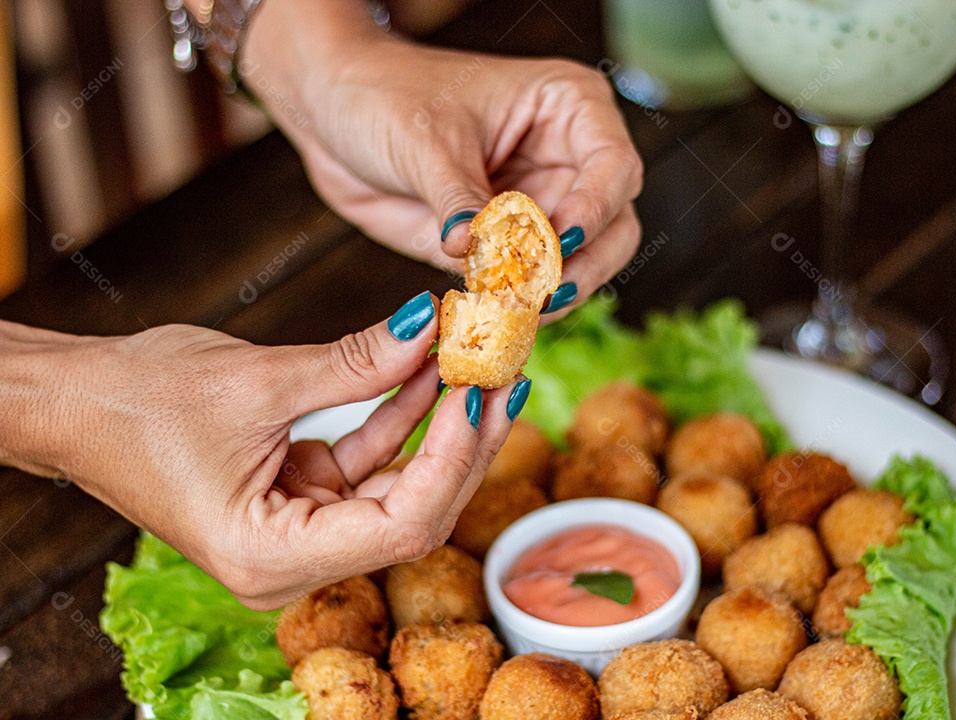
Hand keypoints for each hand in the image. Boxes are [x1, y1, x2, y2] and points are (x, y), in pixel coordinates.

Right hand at [0, 294, 522, 608]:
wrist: (75, 402)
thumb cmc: (138, 401)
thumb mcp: (260, 381)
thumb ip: (356, 363)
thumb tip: (432, 327)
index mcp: (271, 558)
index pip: (401, 524)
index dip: (452, 458)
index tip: (482, 391)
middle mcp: (292, 561)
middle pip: (413, 512)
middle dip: (463, 442)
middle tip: (505, 375)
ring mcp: (300, 530)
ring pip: (399, 486)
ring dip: (439, 423)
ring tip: (479, 363)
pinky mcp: (302, 496)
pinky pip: (368, 461)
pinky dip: (400, 417)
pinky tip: (432, 368)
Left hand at [241, 0, 643, 316]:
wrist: (332, 113)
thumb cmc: (384, 95)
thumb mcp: (425, 142)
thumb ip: (459, 200)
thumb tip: (478, 253)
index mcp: (568, 109)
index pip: (613, 166)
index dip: (594, 209)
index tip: (557, 241)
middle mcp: (568, 161)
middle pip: (614, 227)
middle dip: (582, 265)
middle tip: (540, 293)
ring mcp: (541, 208)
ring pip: (581, 266)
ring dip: (551, 294)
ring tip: (509, 310)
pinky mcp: (508, 247)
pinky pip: (527, 287)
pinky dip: (515, 308)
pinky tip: (489, 319)